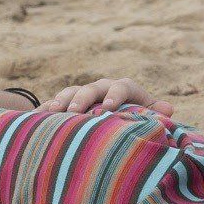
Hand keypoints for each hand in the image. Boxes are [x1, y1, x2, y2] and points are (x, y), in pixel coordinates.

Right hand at [39, 78, 173, 117]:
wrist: (114, 112)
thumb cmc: (134, 117)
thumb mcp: (145, 114)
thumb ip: (154, 112)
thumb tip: (168, 109)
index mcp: (123, 89)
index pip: (122, 87)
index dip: (115, 95)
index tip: (108, 108)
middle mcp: (102, 88)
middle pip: (91, 89)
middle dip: (83, 99)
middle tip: (75, 112)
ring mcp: (82, 95)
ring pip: (70, 93)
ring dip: (61, 101)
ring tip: (53, 112)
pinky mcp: (66, 104)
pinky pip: (53, 104)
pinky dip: (44, 110)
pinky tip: (35, 117)